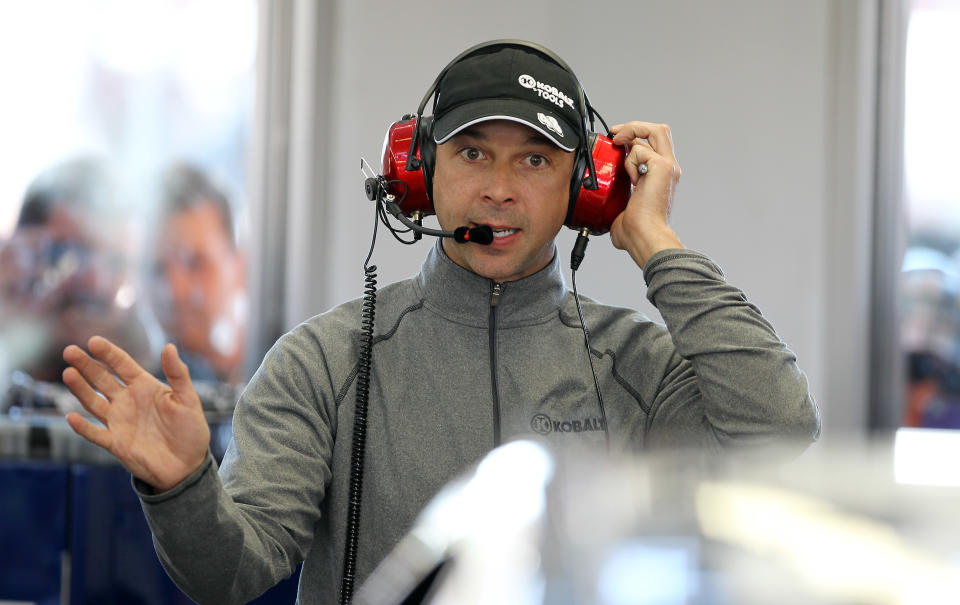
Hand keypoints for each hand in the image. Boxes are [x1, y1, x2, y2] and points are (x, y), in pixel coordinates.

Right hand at [63, 336, 209, 490]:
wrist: (187, 466)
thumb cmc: (190, 430)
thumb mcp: (188, 400)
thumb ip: (178, 374)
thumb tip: (170, 347)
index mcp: (145, 387)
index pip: (122, 365)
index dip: (108, 353)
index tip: (93, 341)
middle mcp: (128, 401)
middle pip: (102, 379)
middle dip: (86, 365)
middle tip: (70, 351)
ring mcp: (119, 421)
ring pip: (93, 402)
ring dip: (80, 389)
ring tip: (68, 373)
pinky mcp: (115, 443)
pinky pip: (95, 433)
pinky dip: (83, 427)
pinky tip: (71, 416)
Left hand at [608, 121, 683, 267]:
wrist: (644, 235)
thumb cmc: (635, 230)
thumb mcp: (623, 206)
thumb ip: (619, 195)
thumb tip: (603, 205)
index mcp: (661, 176)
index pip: (654, 143)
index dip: (636, 136)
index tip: (617, 141)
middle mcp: (668, 168)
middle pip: (659, 130)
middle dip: (635, 127)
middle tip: (616, 134)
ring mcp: (667, 166)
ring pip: (654, 131)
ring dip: (632, 136)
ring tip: (618, 147)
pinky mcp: (662, 168)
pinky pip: (641, 150)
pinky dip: (630, 160)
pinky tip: (629, 178)